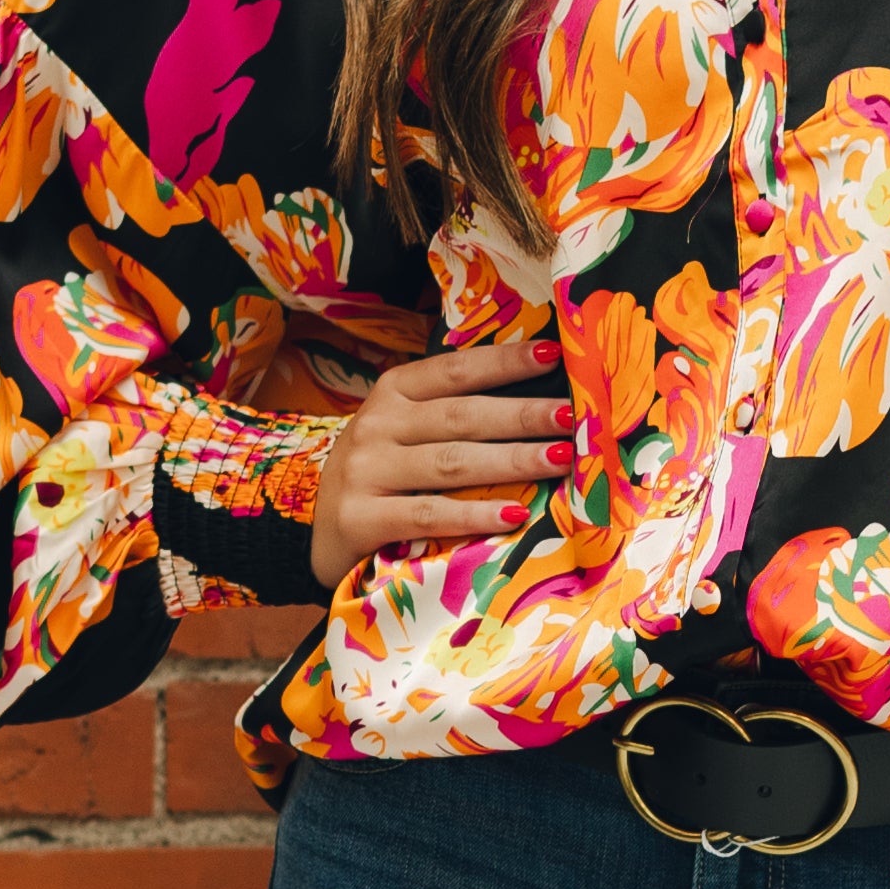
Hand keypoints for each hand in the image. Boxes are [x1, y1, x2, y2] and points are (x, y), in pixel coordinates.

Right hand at [309, 333, 568, 585]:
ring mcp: (365, 471)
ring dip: (511, 460)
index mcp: (393, 393)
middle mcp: (376, 425)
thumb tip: (538, 404)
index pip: (456, 371)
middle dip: (522, 416)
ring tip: (559, 459)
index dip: (505, 362)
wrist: (318, 531)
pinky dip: (474, 515)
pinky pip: (427, 514)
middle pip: (461, 416)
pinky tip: (515, 515)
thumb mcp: (405, 433)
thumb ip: (453, 415)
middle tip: (571, 418)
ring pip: (450, 462)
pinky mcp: (360, 517)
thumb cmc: (382, 476)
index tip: (554, 356)